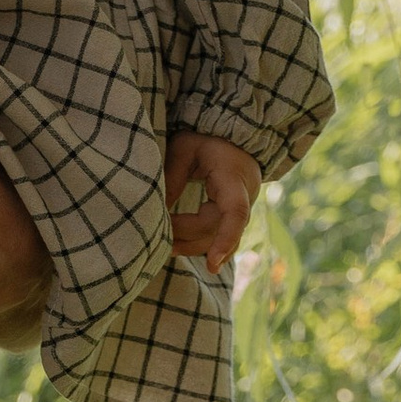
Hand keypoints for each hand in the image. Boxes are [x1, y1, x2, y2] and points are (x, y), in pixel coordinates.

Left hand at [163, 132, 260, 273]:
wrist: (234, 137)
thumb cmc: (206, 139)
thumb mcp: (184, 149)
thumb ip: (172, 177)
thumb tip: (158, 211)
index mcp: (234, 179)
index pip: (235, 213)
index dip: (225, 239)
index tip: (213, 264)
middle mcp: (243, 198)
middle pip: (215, 228)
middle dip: (186, 235)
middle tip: (158, 235)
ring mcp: (241, 208)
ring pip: (217, 237)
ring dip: (191, 245)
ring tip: (164, 248)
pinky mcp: (232, 214)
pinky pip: (218, 235)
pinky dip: (200, 244)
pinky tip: (179, 248)